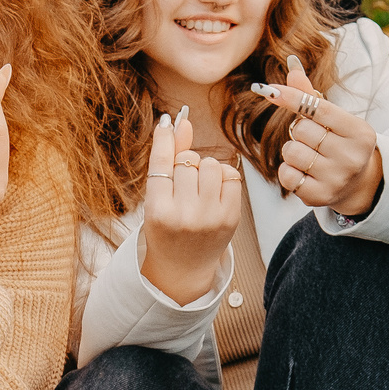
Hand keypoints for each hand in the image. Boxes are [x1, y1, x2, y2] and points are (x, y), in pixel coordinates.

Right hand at [138, 113, 242, 304]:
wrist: (183, 267)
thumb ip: (166, 160)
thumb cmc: (166, 229)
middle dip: (185, 165)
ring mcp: (210, 218)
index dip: (164, 138)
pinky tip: (215, 193)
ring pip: (211, 164)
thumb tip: (179, 122)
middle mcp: (184, 215)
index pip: (161, 162)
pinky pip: (232, 175)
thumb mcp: (156, 198)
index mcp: (157, 211)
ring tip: (199, 189)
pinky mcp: (231, 218)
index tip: (167, 122)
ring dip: (206, 169)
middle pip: (188, 161)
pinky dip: (224, 178)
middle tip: (182, 187)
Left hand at [255, 57, 382, 216]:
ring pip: (291, 151)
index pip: (319, 109)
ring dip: (292, 151)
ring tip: (309, 156)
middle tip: (313, 139)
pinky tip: (304, 172)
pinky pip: (286, 175)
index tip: (270, 90)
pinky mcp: (320, 196)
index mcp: (360, 132)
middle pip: (302, 129)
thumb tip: (292, 64)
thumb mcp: (334, 119)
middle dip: (299, 131)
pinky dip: (288, 171)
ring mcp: (337, 179)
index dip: (292, 98)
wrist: (357, 184)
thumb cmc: (341, 143)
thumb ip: (311, 95)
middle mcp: (352, 157)